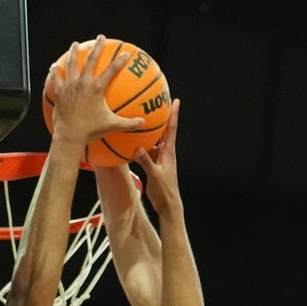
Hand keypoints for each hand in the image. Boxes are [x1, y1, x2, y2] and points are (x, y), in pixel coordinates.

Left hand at [50, 34, 144, 146]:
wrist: (70, 135)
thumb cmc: (91, 131)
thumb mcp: (112, 126)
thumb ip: (128, 123)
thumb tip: (143, 122)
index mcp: (97, 89)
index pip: (111, 71)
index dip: (120, 61)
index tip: (126, 53)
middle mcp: (83, 83)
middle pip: (91, 60)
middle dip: (97, 47)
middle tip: (100, 37)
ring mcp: (70, 86)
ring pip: (72, 64)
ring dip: (74, 52)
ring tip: (75, 44)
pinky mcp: (60, 92)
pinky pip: (56, 78)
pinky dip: (55, 72)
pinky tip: (54, 67)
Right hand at [133, 98, 180, 216]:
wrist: (167, 205)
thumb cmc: (164, 191)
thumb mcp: (155, 175)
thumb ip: (147, 162)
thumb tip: (138, 149)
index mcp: (169, 153)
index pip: (172, 129)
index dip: (174, 114)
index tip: (176, 100)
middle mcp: (165, 153)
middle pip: (164, 130)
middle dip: (161, 116)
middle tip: (157, 102)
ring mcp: (160, 158)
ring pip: (154, 140)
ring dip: (149, 131)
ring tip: (141, 119)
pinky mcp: (154, 165)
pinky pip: (146, 151)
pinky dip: (140, 146)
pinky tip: (131, 143)